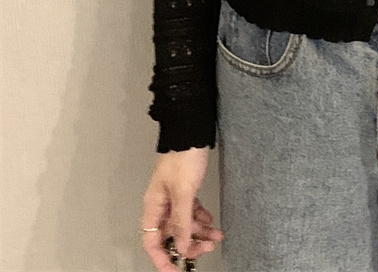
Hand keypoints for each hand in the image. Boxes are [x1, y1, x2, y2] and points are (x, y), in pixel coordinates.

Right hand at [140, 147, 223, 270]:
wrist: (191, 129)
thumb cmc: (183, 155)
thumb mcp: (184, 191)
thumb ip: (182, 221)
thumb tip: (182, 246)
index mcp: (153, 205)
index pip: (152, 242)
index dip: (162, 260)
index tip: (177, 271)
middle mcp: (160, 203)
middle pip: (170, 234)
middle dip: (188, 244)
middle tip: (207, 248)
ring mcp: (172, 195)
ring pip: (183, 223)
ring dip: (199, 231)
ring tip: (216, 235)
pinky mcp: (184, 188)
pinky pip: (190, 210)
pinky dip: (200, 218)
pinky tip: (210, 220)